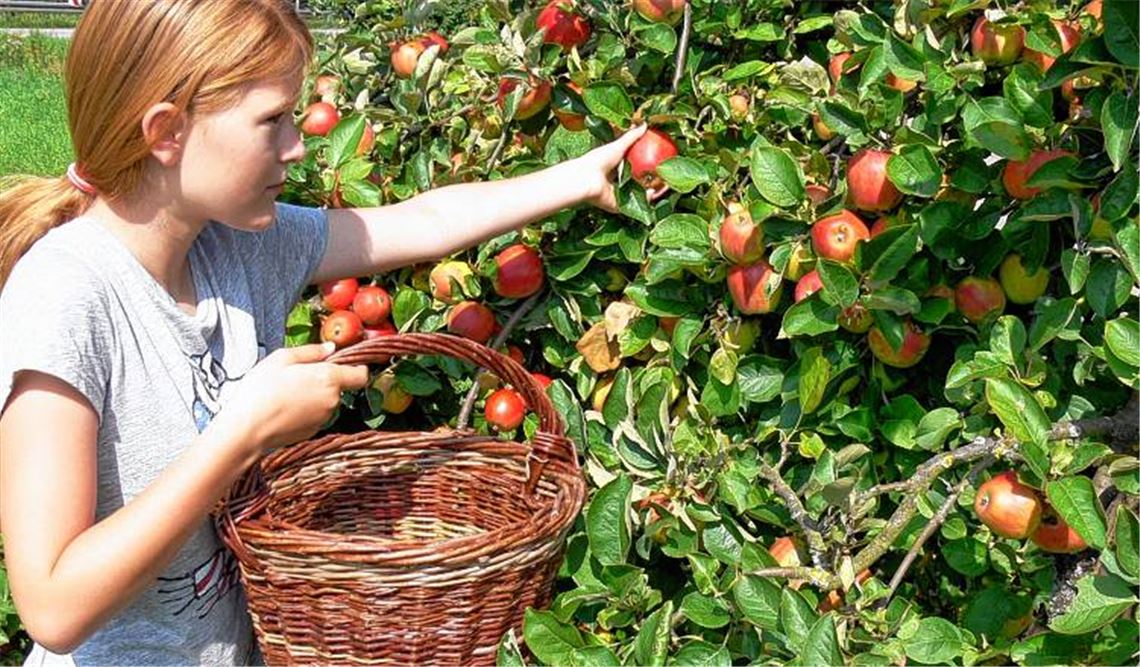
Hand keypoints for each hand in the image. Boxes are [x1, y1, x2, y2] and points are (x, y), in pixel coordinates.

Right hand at [208, 342, 368, 457]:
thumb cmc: (261, 391)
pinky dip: (305, 410)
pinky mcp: (313, 431)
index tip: (345, 363)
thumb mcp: (281, 359)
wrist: (246, 429)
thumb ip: (311, 351)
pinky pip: (316, 415)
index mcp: (328, 378)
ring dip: (313, 395)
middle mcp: (331, 400)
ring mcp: (324, 418)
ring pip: (326, 401)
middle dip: (325, 380)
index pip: (361, 374)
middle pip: (340, 387)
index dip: (356, 367)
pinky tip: (285, 407)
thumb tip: (330, 348)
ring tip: (287, 393)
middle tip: (298, 376)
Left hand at [573, 124, 668, 211]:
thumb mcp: (617, 145)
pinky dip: (649, 197)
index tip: (663, 160)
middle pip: (643, 182)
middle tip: (670, 174)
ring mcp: (621, 196)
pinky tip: (658, 190)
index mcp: (617, 170)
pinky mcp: (622, 206)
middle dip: (657, 180)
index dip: (651, 165)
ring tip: (670, 183)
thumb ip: (631, 136)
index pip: (638, 168)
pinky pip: (638, 203)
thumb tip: (645, 124)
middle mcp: (620, 184)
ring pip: (643, 194)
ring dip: (657, 190)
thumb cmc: (597, 160)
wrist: (587, 179)